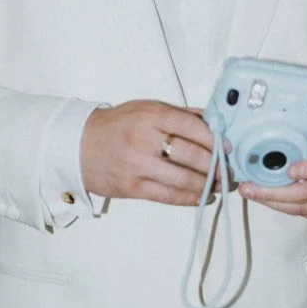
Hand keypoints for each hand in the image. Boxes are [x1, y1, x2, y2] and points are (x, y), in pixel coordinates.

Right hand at [80, 101, 216, 204]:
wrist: (78, 146)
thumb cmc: (117, 126)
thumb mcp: (145, 109)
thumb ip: (179, 114)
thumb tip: (213, 121)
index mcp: (151, 115)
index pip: (192, 127)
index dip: (215, 139)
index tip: (228, 147)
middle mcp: (144, 139)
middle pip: (192, 155)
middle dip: (216, 166)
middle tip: (229, 171)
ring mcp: (138, 165)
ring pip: (183, 179)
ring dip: (207, 185)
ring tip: (219, 185)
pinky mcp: (132, 188)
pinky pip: (168, 196)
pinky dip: (190, 198)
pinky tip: (202, 197)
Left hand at [238, 128, 306, 220]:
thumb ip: (303, 141)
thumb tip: (271, 141)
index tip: (288, 171)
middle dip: (276, 191)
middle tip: (252, 187)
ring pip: (301, 207)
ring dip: (272, 201)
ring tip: (251, 193)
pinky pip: (300, 213)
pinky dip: (279, 206)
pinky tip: (264, 198)